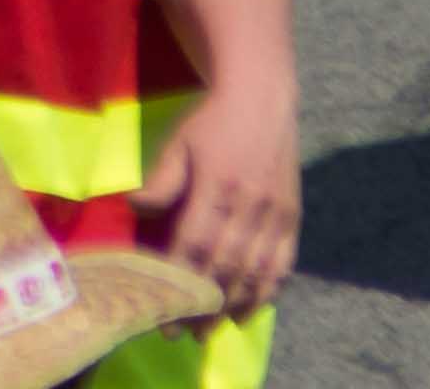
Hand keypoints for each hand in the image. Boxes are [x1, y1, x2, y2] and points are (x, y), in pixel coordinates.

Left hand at [136, 80, 300, 309]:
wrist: (262, 97)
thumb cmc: (211, 120)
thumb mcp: (179, 143)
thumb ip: (161, 180)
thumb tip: (136, 208)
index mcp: (218, 187)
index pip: (196, 246)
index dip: (180, 282)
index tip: (163, 310)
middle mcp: (251, 205)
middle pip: (227, 268)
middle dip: (204, 305)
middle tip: (183, 332)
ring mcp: (276, 213)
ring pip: (257, 272)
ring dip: (234, 307)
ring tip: (211, 330)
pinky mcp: (293, 216)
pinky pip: (283, 263)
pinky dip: (267, 291)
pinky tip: (250, 310)